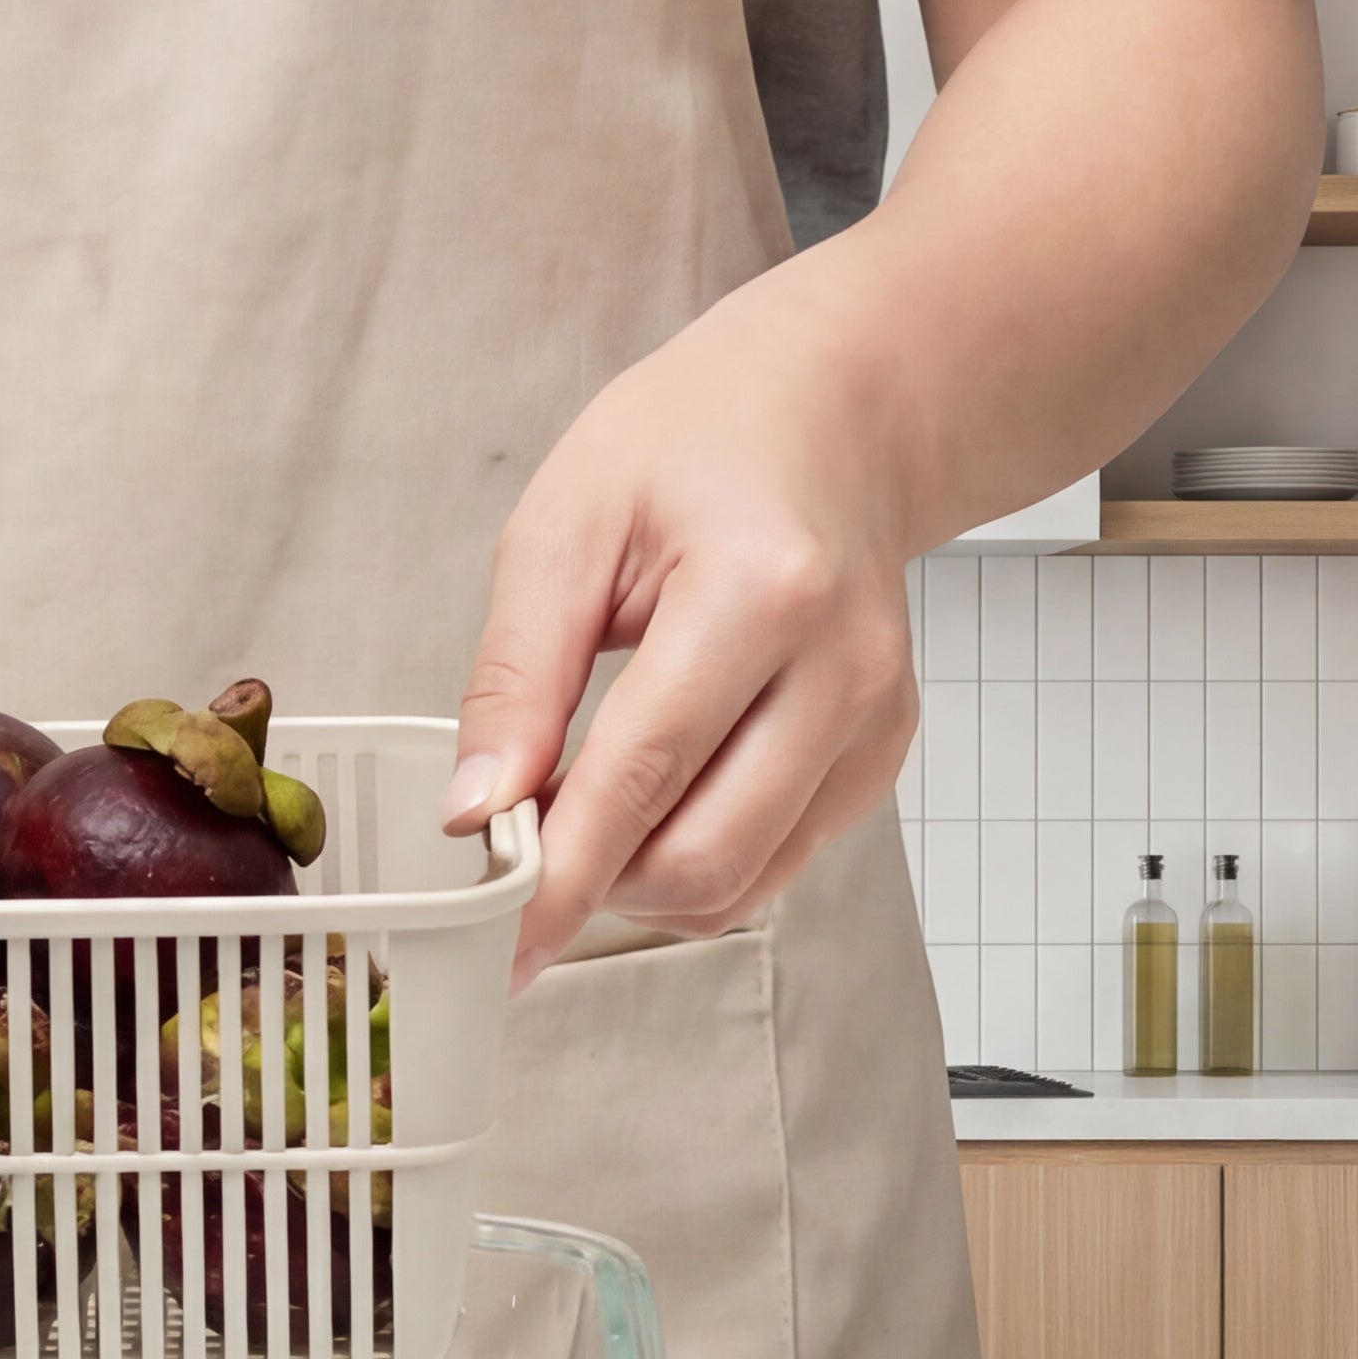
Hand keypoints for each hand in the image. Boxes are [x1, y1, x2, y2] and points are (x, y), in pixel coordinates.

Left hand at [443, 274, 921, 983]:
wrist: (834, 409)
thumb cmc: (696, 442)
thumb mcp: (565, 528)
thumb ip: (516, 679)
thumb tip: (476, 813)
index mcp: (760, 592)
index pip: (641, 779)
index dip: (559, 880)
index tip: (496, 948)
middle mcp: (840, 668)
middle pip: (702, 859)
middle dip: (597, 882)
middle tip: (531, 840)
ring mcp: (876, 720)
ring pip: (741, 884)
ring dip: (643, 883)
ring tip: (593, 805)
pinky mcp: (881, 756)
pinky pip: (775, 865)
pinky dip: (698, 863)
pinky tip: (660, 796)